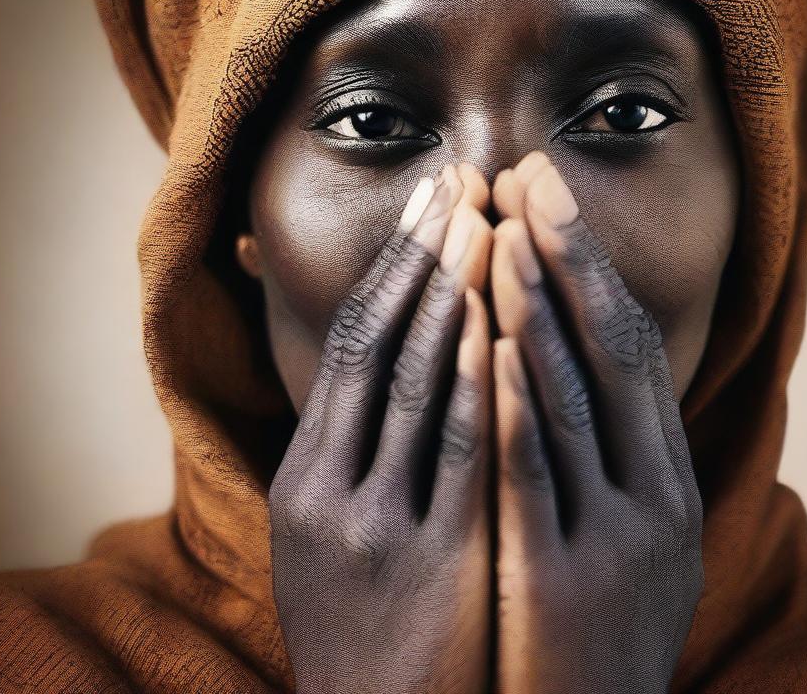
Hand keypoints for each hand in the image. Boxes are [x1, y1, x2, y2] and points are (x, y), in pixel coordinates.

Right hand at [268, 163, 494, 693]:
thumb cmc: (366, 625)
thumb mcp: (335, 533)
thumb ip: (357, 449)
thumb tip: (388, 361)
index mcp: (304, 476)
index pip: (351, 342)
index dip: (392, 265)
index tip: (431, 198)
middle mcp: (325, 489)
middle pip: (376, 344)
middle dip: (420, 258)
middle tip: (458, 181)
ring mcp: (373, 525)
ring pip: (414, 387)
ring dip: (450, 299)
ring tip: (482, 223)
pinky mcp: (429, 563)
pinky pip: (459, 455)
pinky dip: (479, 384)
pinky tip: (502, 325)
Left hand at [488, 152, 703, 693]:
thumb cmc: (594, 633)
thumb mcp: (624, 538)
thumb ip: (607, 457)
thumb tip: (566, 361)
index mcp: (670, 480)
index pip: (631, 346)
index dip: (590, 264)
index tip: (545, 192)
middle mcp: (658, 497)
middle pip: (613, 352)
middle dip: (568, 258)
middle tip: (527, 175)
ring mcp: (617, 538)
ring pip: (574, 399)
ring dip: (535, 310)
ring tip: (499, 232)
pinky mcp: (564, 580)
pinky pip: (535, 475)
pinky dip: (516, 403)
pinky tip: (489, 344)